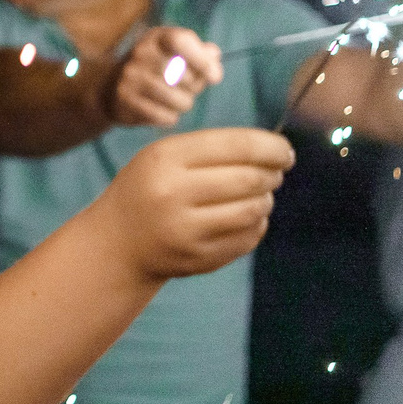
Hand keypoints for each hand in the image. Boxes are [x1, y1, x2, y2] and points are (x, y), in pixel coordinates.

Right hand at [93, 125, 293, 279]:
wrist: (117, 244)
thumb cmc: (148, 189)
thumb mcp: (163, 157)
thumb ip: (212, 149)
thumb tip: (275, 151)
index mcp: (164, 159)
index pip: (237, 146)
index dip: (271, 147)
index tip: (285, 151)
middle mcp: (173, 193)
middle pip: (250, 178)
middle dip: (272, 174)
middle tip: (275, 173)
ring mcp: (186, 229)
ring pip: (254, 209)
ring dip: (265, 199)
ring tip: (258, 195)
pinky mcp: (199, 257)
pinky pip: (249, 236)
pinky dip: (256, 224)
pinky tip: (242, 218)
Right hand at [104, 25, 221, 127]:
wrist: (110, 87)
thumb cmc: (155, 69)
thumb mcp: (175, 53)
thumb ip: (199, 52)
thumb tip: (214, 55)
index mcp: (156, 37)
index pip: (181, 41)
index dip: (202, 60)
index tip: (215, 78)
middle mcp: (140, 53)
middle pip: (186, 77)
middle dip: (194, 88)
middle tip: (184, 87)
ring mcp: (130, 77)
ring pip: (179, 101)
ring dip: (183, 104)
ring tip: (173, 100)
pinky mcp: (125, 100)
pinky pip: (165, 117)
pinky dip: (169, 117)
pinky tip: (159, 109)